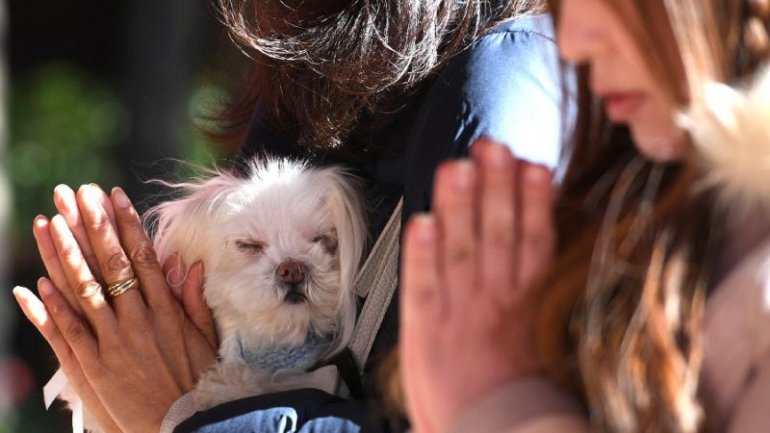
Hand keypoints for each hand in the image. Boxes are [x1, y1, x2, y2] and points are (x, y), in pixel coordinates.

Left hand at [16, 184, 217, 431]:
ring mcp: (115, 343)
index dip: (126, 224)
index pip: (143, 257)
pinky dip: (52, 309)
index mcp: (167, 310)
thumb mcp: (206, 338)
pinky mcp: (95, 368)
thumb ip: (195, 300)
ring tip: (49, 223)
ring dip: (65, 255)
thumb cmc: (199, 380)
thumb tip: (190, 264)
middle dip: (92, 225)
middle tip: (76, 194)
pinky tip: (36, 284)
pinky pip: (69, 334)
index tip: (113, 196)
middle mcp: (139, 320)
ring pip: (85, 291)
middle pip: (111, 264)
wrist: (189, 424)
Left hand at [400, 139, 555, 432]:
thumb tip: (553, 264)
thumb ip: (544, 302)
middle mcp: (494, 300)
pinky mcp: (424, 330)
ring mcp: (458, 312)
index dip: (532, 200)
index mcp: (528, 303)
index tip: (532, 165)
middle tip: (491, 147)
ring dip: (458, 206)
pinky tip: (420, 221)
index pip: (533, 241)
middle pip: (496, 234)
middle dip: (494, 187)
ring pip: (460, 248)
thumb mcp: (548, 349)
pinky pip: (422, 286)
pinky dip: (420, 254)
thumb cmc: (521, 400)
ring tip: (457, 166)